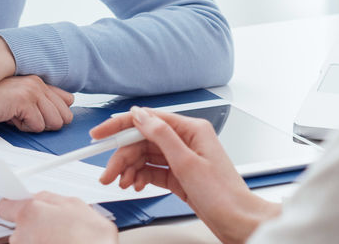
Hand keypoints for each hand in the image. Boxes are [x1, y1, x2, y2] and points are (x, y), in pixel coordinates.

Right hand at [0, 75, 74, 131]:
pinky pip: (38, 125)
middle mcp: (37, 82)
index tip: (39, 116)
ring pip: (54, 122)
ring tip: (16, 117)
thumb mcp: (20, 102)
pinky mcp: (24, 99)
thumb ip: (42, 101)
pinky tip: (10, 117)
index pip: (68, 101)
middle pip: (65, 115)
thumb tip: (67, 106)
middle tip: (25, 118)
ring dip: (34, 126)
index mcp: (38, 81)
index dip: (55, 115)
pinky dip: (24, 128)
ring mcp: (32, 89)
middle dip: (46, 123)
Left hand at [0, 192, 117, 243]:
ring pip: (27, 241)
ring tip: (60, 238)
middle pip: (19, 226)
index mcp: (29, 213)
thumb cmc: (89, 237)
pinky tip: (59, 243)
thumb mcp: (74, 204)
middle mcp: (21, 235)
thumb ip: (49, 198)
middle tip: (53, 225)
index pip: (5, 206)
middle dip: (32, 224)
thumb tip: (41, 198)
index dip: (14, 205)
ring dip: (39, 238)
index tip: (17, 206)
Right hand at [92, 107, 279, 243]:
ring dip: (130, 169)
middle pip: (143, 141)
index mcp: (192, 129)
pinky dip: (141, 177)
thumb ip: (162, 136)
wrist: (238, 222)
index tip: (100, 135)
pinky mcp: (180, 175)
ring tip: (122, 183)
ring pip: (145, 157)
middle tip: (108, 174)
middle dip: (122, 156)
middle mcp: (186, 140)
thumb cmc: (224, 195)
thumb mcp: (188, 163)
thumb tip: (140, 115)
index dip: (120, 126)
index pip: (148, 119)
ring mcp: (182, 158)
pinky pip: (153, 170)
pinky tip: (135, 185)